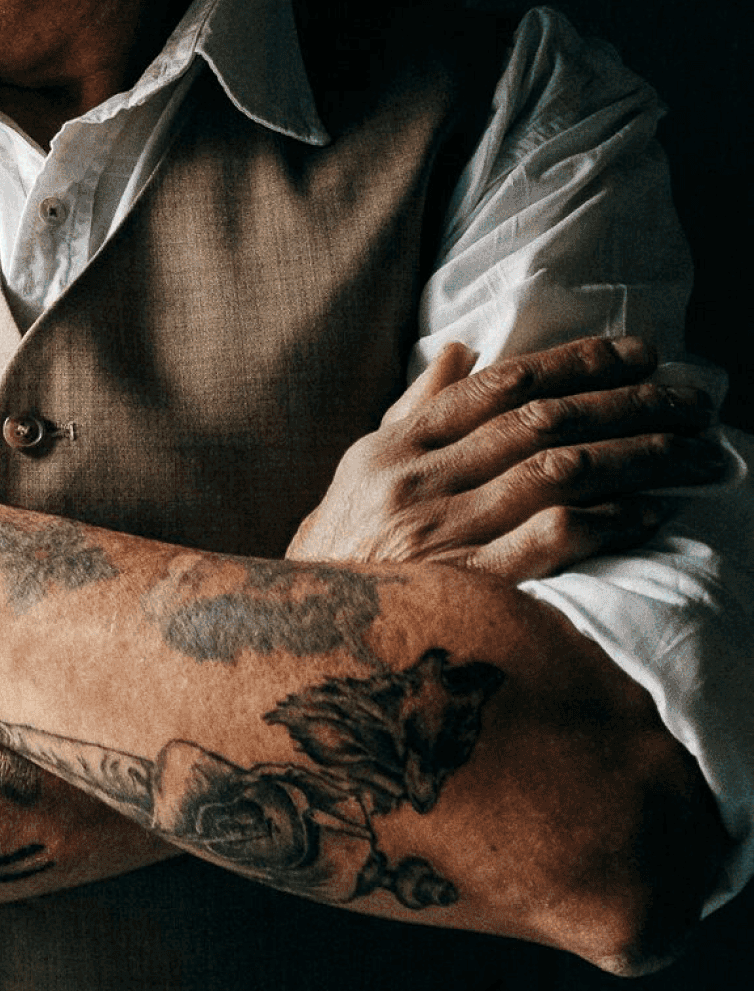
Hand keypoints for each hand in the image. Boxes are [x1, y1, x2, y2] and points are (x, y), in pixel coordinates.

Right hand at [287, 334, 725, 580]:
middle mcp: (417, 479)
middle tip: (692, 401)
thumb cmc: (339, 553)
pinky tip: (648, 513)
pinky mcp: (464, 588)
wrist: (298, 640)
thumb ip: (414, 409)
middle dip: (627, 405)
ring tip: (692, 453)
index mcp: (396, 444)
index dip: (578, 362)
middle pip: (541, 422)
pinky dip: (605, 522)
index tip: (640, 353)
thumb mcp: (361, 471)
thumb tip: (460, 350)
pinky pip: (549, 540)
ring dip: (634, 458)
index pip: (502, 384)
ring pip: (556, 472)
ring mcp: (439, 533)